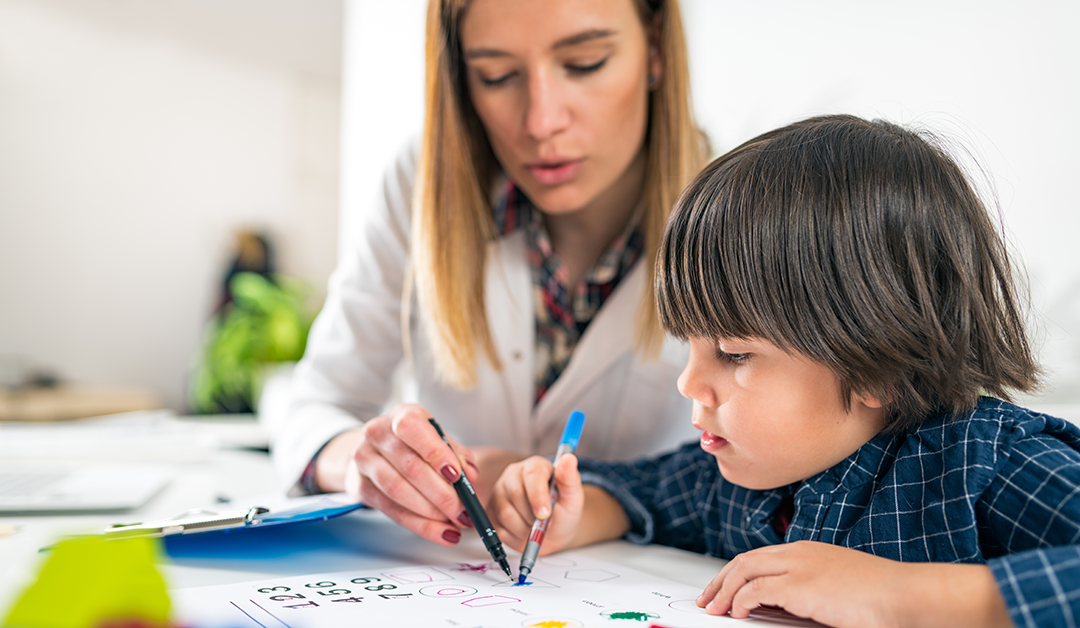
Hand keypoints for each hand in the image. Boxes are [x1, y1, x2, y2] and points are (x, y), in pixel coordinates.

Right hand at [314, 403, 478, 545]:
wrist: (373, 449)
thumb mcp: (436, 438)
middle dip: (442, 494)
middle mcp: (377, 433)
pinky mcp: (358, 486)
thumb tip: (470, 476)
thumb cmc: (413, 443)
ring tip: (454, 523)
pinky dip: (419, 525)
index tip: (458, 476)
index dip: (436, 453)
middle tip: (463, 511)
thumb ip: (456, 453)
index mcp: (401, 415)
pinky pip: (391, 510)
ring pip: (398, 491)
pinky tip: (440, 531)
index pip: (413, 429)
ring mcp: (363, 459)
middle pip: (410, 467)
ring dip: (430, 513)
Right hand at [489, 454, 583, 554]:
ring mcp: (499, 492)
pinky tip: (523, 530)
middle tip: (545, 523)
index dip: (538, 495)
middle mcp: (513, 475)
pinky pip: (498, 527)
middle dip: (532, 515)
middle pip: (515, 494)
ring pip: (505, 513)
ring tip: (535, 526)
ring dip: (524, 528)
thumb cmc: (563, 512)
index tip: (545, 514)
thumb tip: (569, 458)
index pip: (532, 474)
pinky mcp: (491, 511)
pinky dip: (514, 535)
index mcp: (535, 466)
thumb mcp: (573, 497)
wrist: (552, 533)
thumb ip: (570, 479)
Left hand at [698, 541, 1010, 627]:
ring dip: (724, 591)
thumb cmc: (883, 598)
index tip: (724, 590)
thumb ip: (811, 595)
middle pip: (745, 560)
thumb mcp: (838, 591)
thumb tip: (788, 609)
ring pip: (744, 570)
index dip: (736, 573)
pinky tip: (735, 613)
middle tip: (708, 599)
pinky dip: (740, 600)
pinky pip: (755, 590)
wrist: (908, 596)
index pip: (760, 557)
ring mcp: (799, 566)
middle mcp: (799, 553)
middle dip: (721, 580)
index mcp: (809, 552)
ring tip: (713, 608)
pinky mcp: (800, 585)